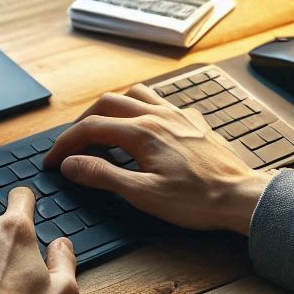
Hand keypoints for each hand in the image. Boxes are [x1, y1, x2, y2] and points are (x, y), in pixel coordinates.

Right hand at [44, 84, 272, 234]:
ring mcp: (177, 114)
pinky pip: (160, 100)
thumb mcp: (143, 195)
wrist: (240, 197)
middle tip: (71, 145)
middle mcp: (158, 115)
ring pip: (135, 93)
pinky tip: (143, 125)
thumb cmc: (196, 201)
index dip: (65, 144)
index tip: (53, 161)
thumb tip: (71, 164)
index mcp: (142, 132)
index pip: (90, 128)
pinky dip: (141, 106)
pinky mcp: (193, 121)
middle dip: (83, 122)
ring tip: (102, 128)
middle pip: (107, 103)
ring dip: (112, 106)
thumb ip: (103, 176)